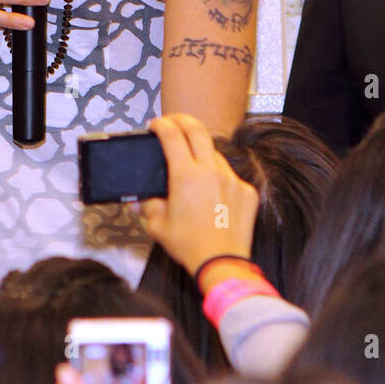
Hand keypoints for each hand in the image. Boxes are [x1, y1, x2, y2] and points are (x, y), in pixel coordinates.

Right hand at [138, 113, 258, 275]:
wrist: (222, 263)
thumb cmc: (190, 246)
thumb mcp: (158, 226)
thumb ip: (146, 206)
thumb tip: (137, 200)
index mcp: (186, 176)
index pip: (172, 135)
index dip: (161, 125)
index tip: (156, 125)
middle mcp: (211, 172)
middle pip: (197, 130)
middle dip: (182, 120)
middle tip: (173, 121)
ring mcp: (232, 180)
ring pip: (215, 154)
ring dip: (202, 153)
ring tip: (192, 164)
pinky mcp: (246, 191)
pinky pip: (230, 176)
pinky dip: (218, 177)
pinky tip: (211, 191)